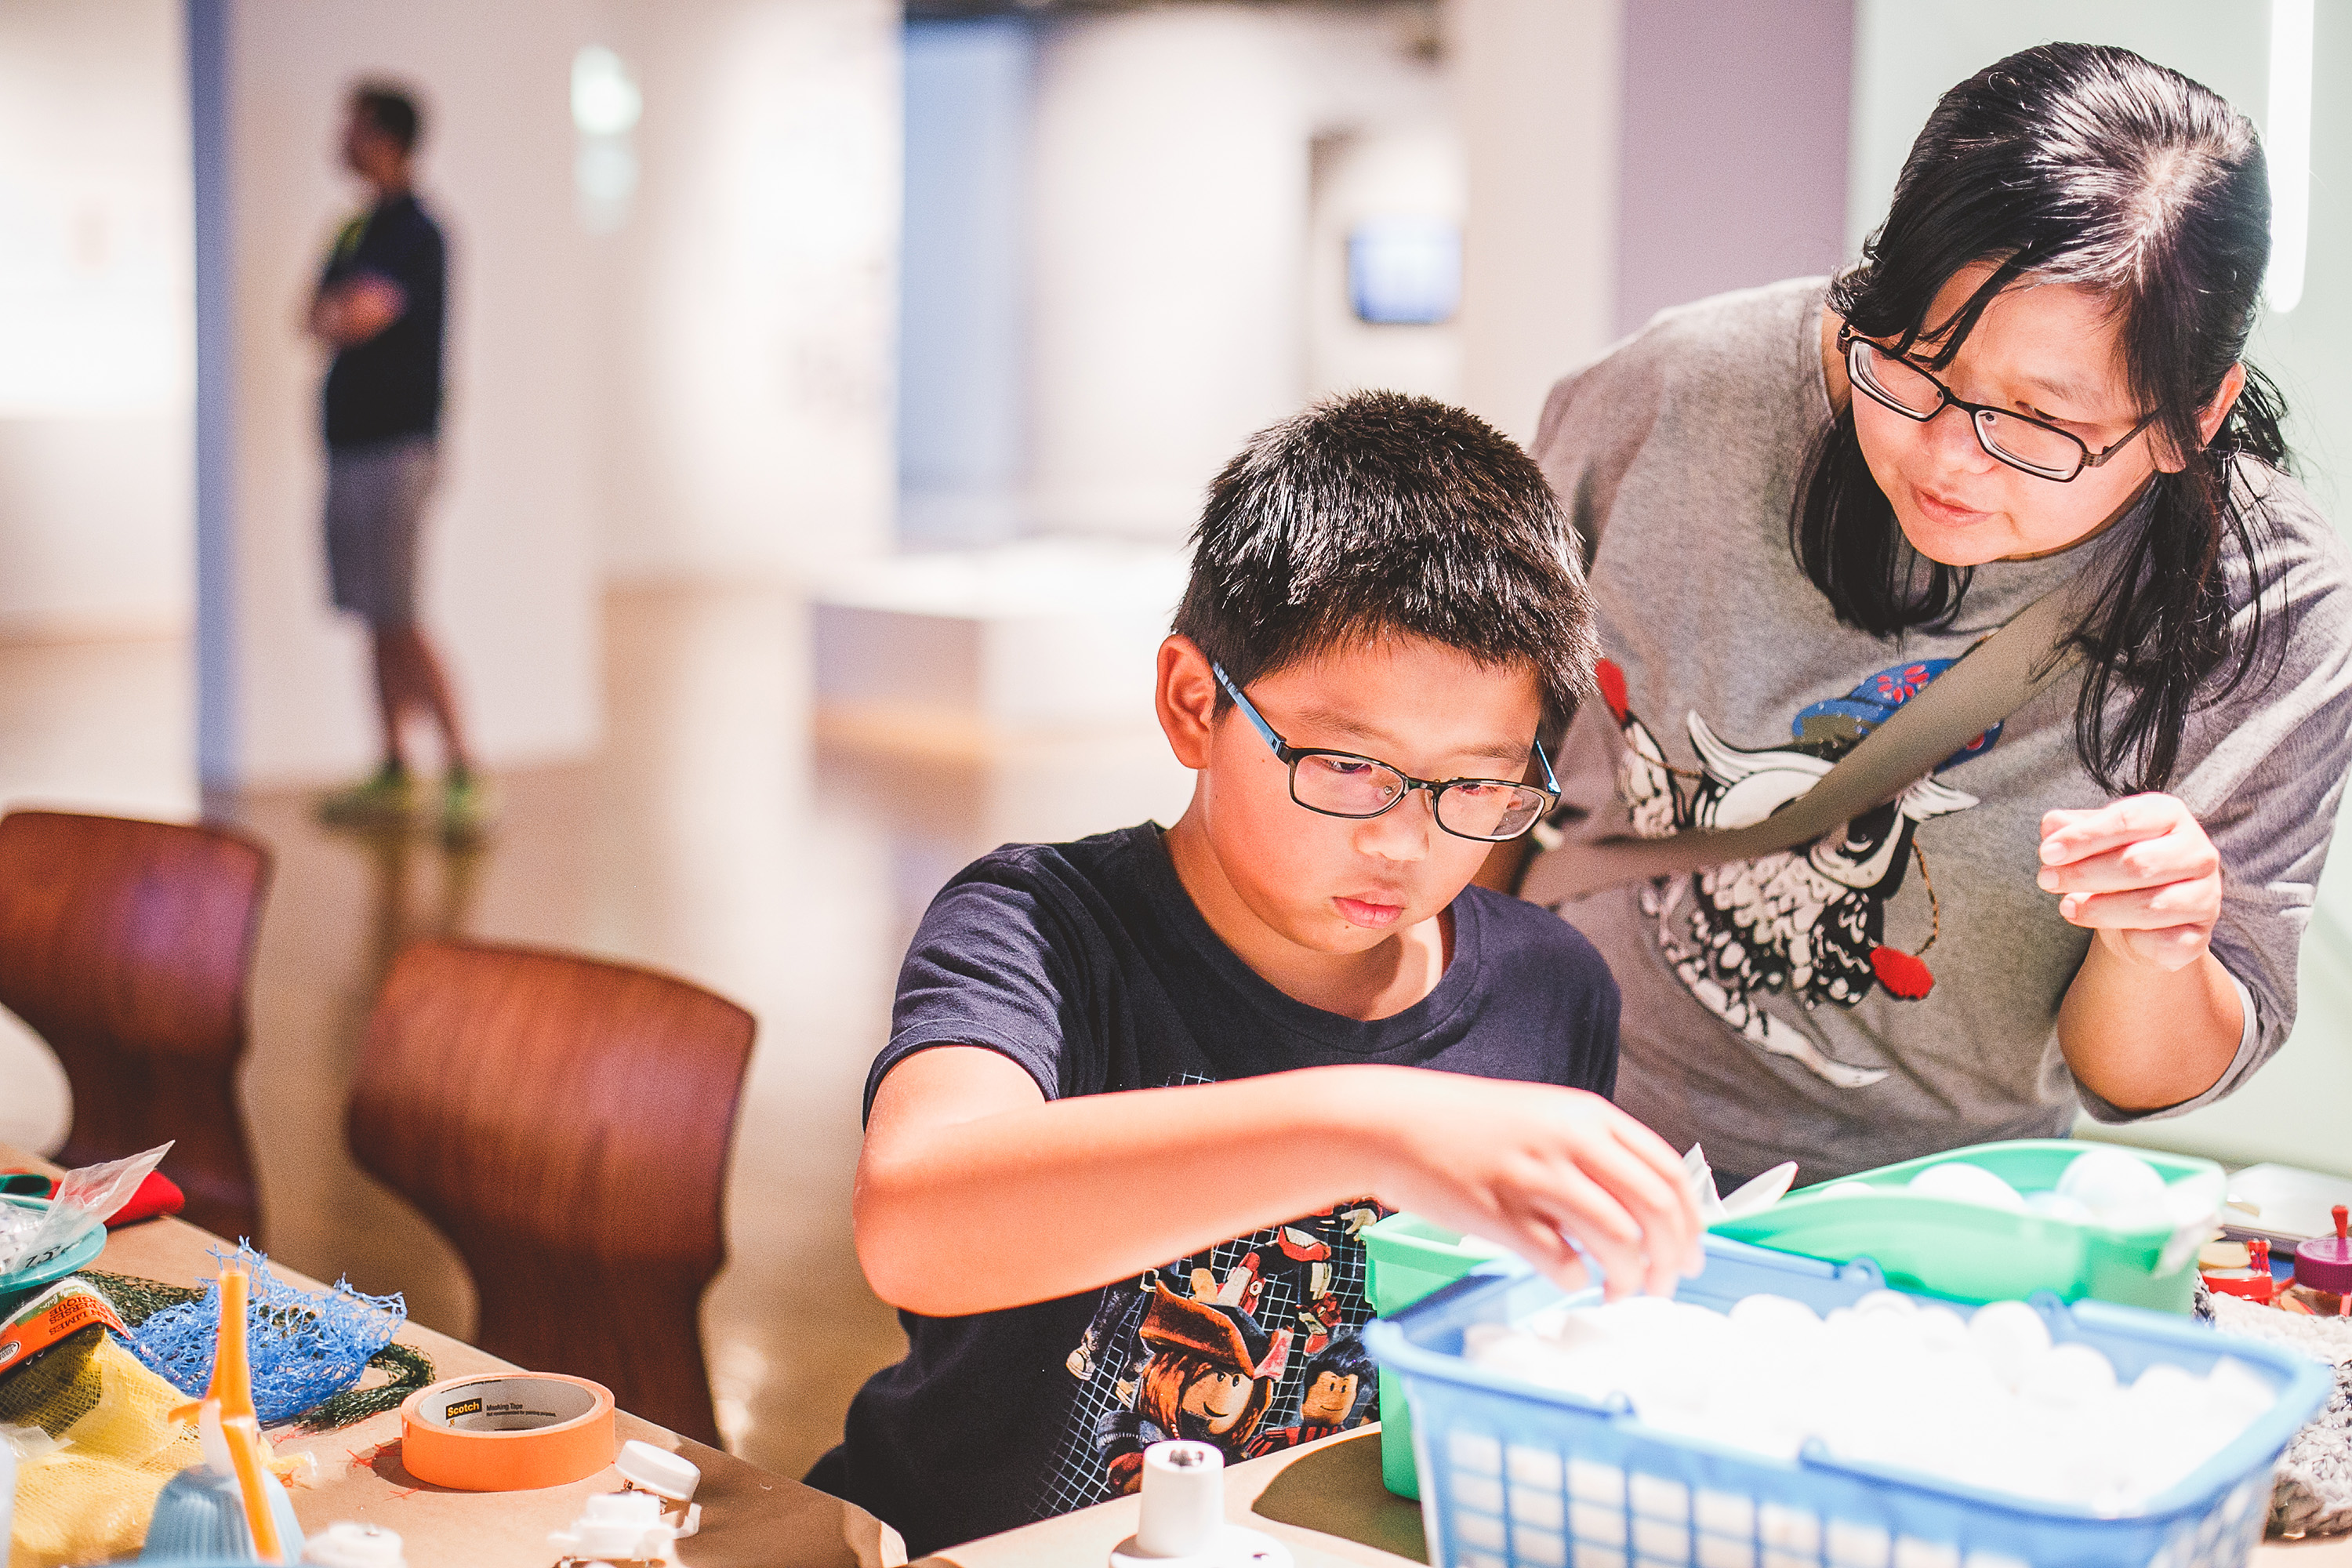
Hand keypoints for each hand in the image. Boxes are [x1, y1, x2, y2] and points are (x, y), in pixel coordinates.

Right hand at [1365, 1075, 1702, 1301]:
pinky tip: (1570, 1281)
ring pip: (1617, 1240)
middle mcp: (1570, 1142)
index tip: (1693, 1253)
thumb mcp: (1543, 1116)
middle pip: (1654, 1209)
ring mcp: (1535, 1178)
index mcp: (1587, 1115)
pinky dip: (1576, 1280)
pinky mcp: (1501, 1215)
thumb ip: (1592, 1151)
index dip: (1691, 1221)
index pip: (1667, 1171)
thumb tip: (1641, 1211)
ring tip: (1621, 1294)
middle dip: (1671, 1258)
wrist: (1393, 1122)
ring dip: (1630, 1278)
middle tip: (1666, 1285)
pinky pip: (1561, 1261)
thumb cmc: (1468, 1125)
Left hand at [2038, 793, 2220, 972]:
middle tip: (2045, 881)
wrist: (2139, 920)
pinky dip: (2132, 939)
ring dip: (2099, 909)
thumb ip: (2071, 829)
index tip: (2046, 854)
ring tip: (2066, 908)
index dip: (2084, 837)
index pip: (2127, 820)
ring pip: (2150, 906)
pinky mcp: (2200, 935)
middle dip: (2084, 874)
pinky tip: (2115, 934)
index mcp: (2170, 816)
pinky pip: (2164, 941)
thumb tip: (2052, 825)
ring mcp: (2206, 895)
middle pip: (2138, 863)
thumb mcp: (2092, 841)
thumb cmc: (2112, 866)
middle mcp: (2198, 852)